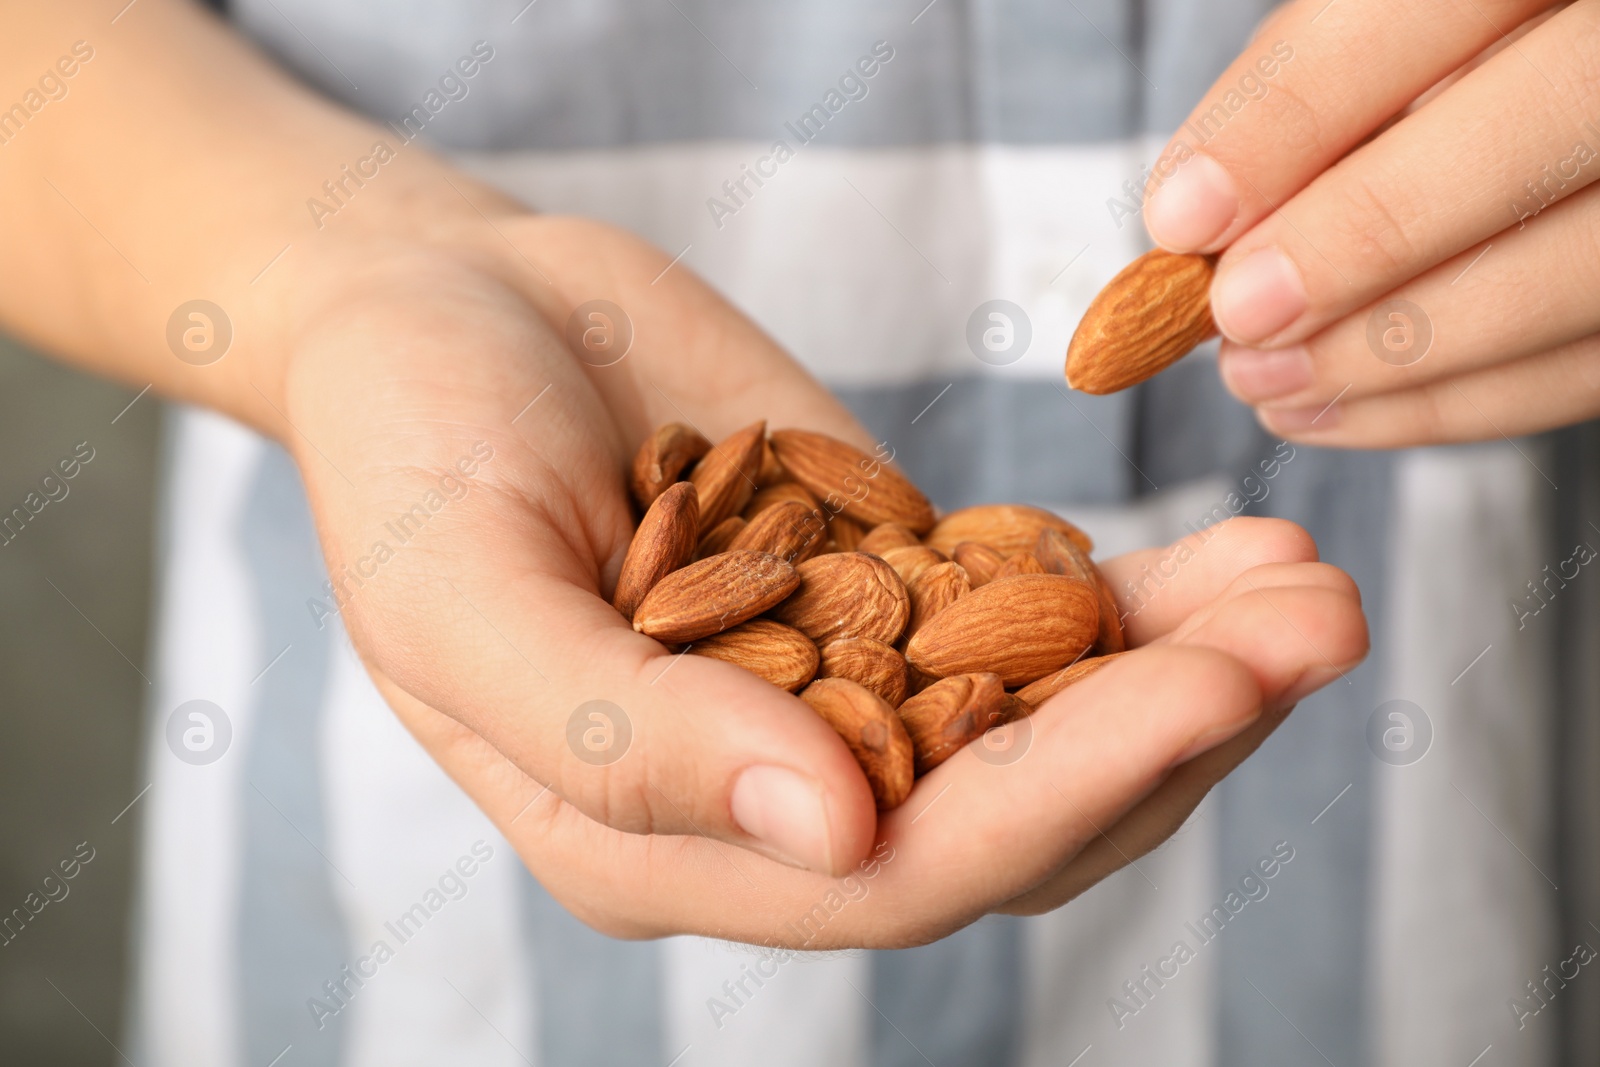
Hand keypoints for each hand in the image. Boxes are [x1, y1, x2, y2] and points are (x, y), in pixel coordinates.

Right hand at [284, 216, 1367, 949]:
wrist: (447, 307)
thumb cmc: (407, 453)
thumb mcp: (460, 595)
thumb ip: (619, 737)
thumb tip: (834, 833)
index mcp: (659, 836)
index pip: (892, 873)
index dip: (1053, 800)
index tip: (1198, 696)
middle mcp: (771, 784)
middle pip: (1009, 810)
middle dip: (1169, 735)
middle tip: (1314, 629)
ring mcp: (839, 681)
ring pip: (1044, 724)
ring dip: (1187, 670)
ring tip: (1307, 587)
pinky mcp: (885, 580)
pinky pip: (1025, 613)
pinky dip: (1134, 596)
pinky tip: (1229, 552)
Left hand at [1140, 0, 1599, 446]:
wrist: (1550, 91)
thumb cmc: (1433, 69)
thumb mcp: (1373, 42)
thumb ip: (1304, 101)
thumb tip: (1192, 219)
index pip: (1437, 6)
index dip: (1301, 113)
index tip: (1184, 216)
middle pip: (1539, 132)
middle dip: (1364, 238)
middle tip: (1239, 313)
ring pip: (1580, 269)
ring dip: (1396, 350)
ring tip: (1259, 379)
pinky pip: (1587, 364)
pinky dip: (1449, 404)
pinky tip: (1326, 411)